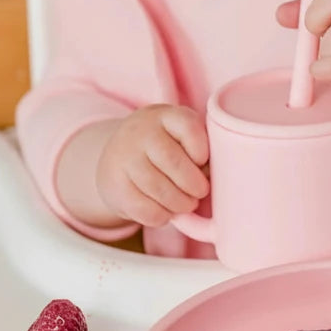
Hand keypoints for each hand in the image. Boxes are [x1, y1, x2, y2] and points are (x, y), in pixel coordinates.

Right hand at [95, 104, 208, 227]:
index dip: (202, 151)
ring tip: (187, 204)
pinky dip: (161, 216)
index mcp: (165, 115)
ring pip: (158, 188)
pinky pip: (143, 208)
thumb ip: (199, 148)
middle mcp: (141, 132)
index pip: (189, 128)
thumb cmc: (164, 146)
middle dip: (193, 184)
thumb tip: (216, 178)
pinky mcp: (115, 184)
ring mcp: (124, 157)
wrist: (118, 154)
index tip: (204, 163)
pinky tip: (166, 212)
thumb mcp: (180, 135)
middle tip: (201, 192)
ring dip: (179, 203)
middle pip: (173, 161)